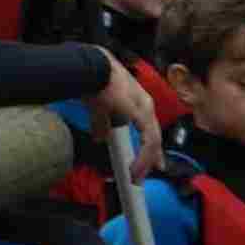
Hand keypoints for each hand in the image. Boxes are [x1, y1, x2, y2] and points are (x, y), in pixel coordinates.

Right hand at [87, 57, 162, 180]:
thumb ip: (101, 124)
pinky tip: (135, 168)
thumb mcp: (98, 107)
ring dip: (144, 162)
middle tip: (143, 174)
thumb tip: (99, 137)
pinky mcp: (141, 114)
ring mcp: (145, 109)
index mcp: (138, 102)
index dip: (150, 147)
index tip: (153, 163)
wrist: (90, 67)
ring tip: (136, 177)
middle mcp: (146, 105)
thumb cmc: (93, 80)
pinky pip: (148, 141)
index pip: (149, 129)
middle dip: (151, 158)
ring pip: (153, 142)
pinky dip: (142, 158)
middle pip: (154, 137)